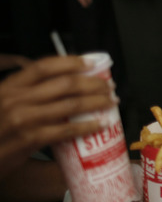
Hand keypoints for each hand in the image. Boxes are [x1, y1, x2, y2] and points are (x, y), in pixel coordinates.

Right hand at [0, 56, 115, 178]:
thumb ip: (27, 92)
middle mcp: (17, 99)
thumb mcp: (4, 102)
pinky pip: (67, 130)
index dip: (70, 62)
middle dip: (93, 83)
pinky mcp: (31, 139)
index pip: (44, 66)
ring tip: (110, 101)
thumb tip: (62, 85)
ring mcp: (25, 119)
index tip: (90, 63)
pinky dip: (88, 126)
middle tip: (108, 86)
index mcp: (10, 86)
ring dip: (97, 102)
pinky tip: (100, 124)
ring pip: (71, 105)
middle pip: (65, 84)